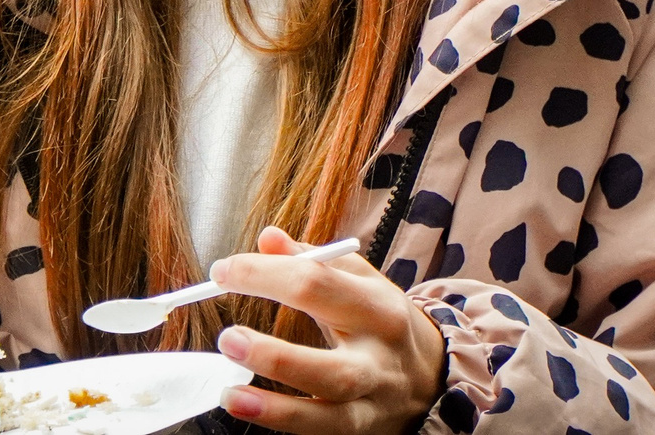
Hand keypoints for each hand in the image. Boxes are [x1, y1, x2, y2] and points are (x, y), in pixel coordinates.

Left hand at [210, 227, 447, 434]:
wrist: (431, 376)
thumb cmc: (382, 321)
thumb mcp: (361, 281)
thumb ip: (313, 260)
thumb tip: (268, 239)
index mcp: (377, 307)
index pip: (316, 285)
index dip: (264, 275)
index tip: (223, 273)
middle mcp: (377, 359)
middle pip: (330, 365)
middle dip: (275, 356)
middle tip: (227, 338)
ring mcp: (371, 401)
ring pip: (326, 411)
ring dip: (274, 406)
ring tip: (230, 393)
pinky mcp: (360, 429)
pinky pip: (319, 431)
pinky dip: (281, 422)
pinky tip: (245, 408)